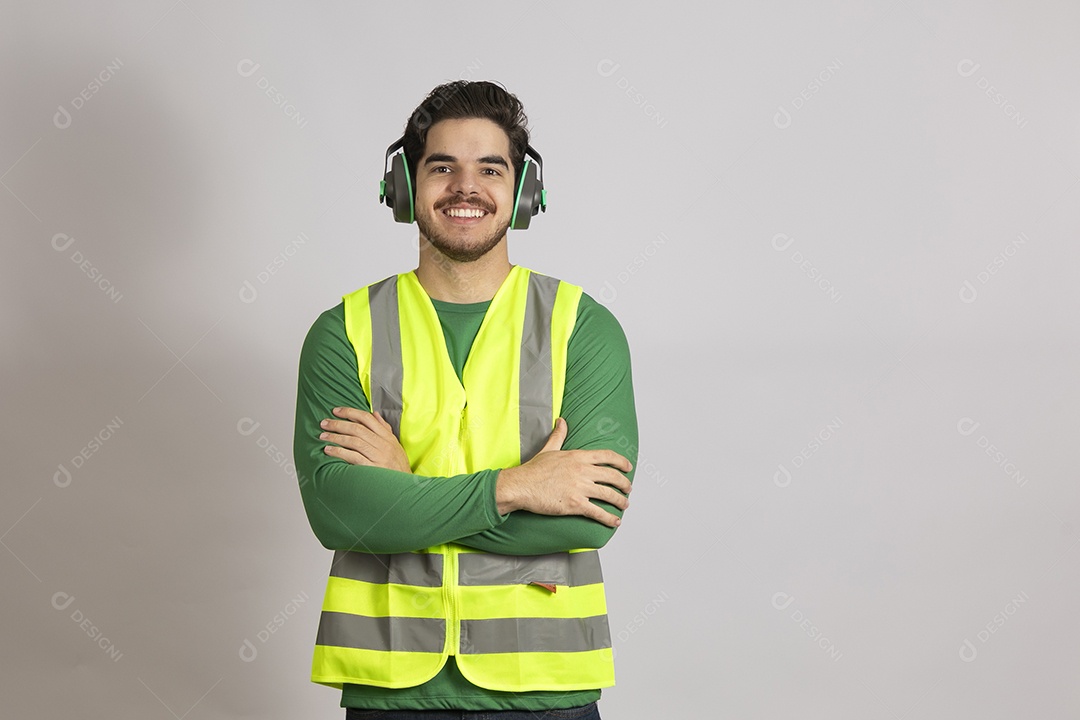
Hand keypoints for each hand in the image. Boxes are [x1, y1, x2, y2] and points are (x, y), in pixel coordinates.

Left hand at [320, 407, 410, 472]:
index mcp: (387, 437)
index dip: (350, 412)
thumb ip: (384, 428)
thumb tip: (374, 414)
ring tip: (323, 436)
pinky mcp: (372, 469)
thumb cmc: (397, 465)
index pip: (367, 418)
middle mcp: (383, 444)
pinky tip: (329, 451)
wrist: (404, 486)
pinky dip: (339, 452)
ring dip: (336, 437)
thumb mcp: (395, 445)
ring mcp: (378, 456)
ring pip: (354, 441)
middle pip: (357, 429)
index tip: (335, 411)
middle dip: (338, 424)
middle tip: (324, 423)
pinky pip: (353, 457)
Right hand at [496, 418, 632, 527]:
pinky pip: (597, 512)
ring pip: (609, 494)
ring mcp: (580, 488)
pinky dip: (609, 518)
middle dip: (624, 483)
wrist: (521, 486)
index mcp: (578, 456)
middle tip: (628, 488)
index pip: (607, 456)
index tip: (628, 467)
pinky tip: (615, 521)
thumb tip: (561, 421)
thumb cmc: (533, 470)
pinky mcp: (575, 504)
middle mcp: (582, 470)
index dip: (621, 462)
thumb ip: (558, 436)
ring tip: (624, 505)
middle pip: (612, 476)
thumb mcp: (548, 449)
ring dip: (620, 501)